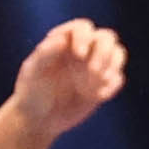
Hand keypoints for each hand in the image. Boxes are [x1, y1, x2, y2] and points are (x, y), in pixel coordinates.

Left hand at [10, 18, 126, 145]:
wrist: (38, 120)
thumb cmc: (31, 91)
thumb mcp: (33, 72)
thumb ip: (45, 53)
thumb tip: (63, 39)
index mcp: (64, 42)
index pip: (82, 28)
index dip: (84, 37)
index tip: (79, 54)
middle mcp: (83, 50)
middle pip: (106, 37)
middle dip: (104, 52)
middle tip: (93, 71)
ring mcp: (94, 67)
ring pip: (117, 53)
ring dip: (113, 65)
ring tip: (98, 81)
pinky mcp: (102, 85)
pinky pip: (117, 79)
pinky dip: (112, 85)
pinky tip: (99, 96)